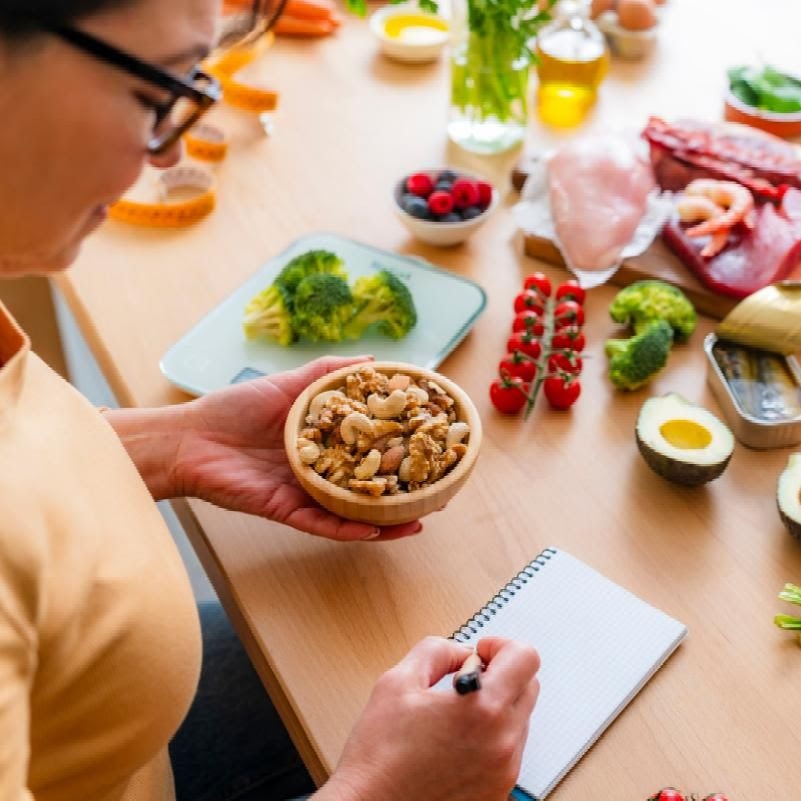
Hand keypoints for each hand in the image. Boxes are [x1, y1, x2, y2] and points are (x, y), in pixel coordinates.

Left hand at [175, 355, 421, 541]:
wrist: (188, 437)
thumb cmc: (232, 408)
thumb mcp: (287, 384)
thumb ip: (327, 373)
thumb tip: (371, 360)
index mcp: (321, 441)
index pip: (368, 448)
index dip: (398, 450)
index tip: (430, 447)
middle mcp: (318, 470)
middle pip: (366, 485)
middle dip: (400, 493)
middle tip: (435, 493)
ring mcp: (303, 493)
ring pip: (351, 511)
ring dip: (384, 521)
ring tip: (417, 520)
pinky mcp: (284, 510)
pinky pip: (321, 523)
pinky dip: (348, 528)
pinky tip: (375, 530)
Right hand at [317, 636, 540, 800]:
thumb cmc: (379, 756)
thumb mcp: (398, 681)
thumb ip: (436, 651)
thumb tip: (460, 651)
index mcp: (482, 709)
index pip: (525, 658)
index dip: (501, 645)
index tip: (481, 653)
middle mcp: (502, 742)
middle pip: (529, 686)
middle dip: (501, 673)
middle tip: (468, 679)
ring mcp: (503, 772)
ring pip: (520, 720)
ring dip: (497, 707)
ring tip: (456, 714)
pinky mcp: (497, 793)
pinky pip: (509, 752)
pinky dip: (491, 738)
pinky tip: (457, 741)